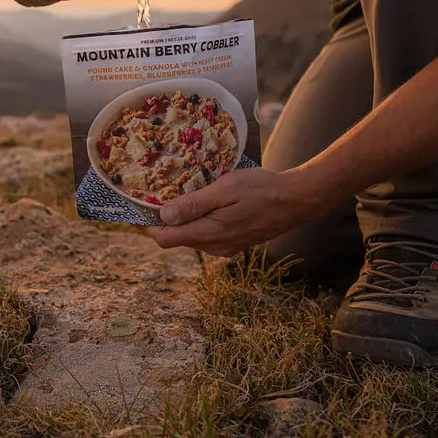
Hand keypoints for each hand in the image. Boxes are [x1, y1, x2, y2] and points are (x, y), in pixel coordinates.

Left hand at [146, 168, 314, 256]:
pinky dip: (199, 220)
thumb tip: (163, 216)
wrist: (296, 200)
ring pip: (191, 236)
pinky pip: (206, 234)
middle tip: (161, 192)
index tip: (141, 206)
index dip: (148, 225)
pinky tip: (205, 202)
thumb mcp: (225, 189)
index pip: (165, 239)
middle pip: (176, 237)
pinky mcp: (234, 243)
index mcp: (209, 234)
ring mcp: (225, 247)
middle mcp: (214, 247)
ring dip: (184, 219)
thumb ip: (194, 204)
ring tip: (183, 193)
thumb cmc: (261, 189)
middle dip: (165, 219)